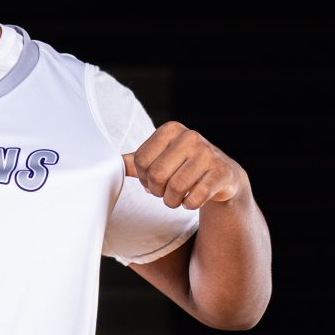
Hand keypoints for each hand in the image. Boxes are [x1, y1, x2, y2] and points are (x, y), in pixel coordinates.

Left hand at [122, 123, 247, 211]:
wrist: (222, 174)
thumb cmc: (185, 166)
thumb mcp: (161, 158)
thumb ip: (136, 161)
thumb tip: (112, 163)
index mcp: (170, 130)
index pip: (141, 160)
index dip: (144, 178)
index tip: (153, 181)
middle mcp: (190, 136)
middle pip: (157, 175)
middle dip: (157, 191)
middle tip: (165, 192)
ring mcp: (208, 153)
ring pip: (176, 188)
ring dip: (172, 201)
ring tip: (178, 198)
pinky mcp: (222, 172)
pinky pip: (196, 197)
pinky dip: (190, 205)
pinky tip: (193, 199)